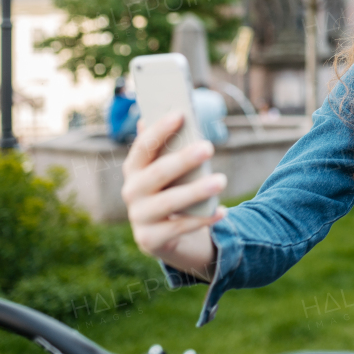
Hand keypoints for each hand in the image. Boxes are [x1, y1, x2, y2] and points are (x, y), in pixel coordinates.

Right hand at [120, 111, 226, 276]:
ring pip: (169, 202)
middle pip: (157, 173)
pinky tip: (222, 211)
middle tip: (208, 147)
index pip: (143, 147)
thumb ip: (168, 147)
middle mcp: (131, 192)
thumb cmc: (171, 191)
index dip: (159, 130)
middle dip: (183, 159)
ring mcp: (139, 217)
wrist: (165, 236)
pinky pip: (180, 228)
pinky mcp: (150, 240)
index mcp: (134, 169)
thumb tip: (171, 112)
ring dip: (196, 191)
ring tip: (221, 180)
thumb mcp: (169, 171)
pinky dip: (202, 220)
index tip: (181, 114)